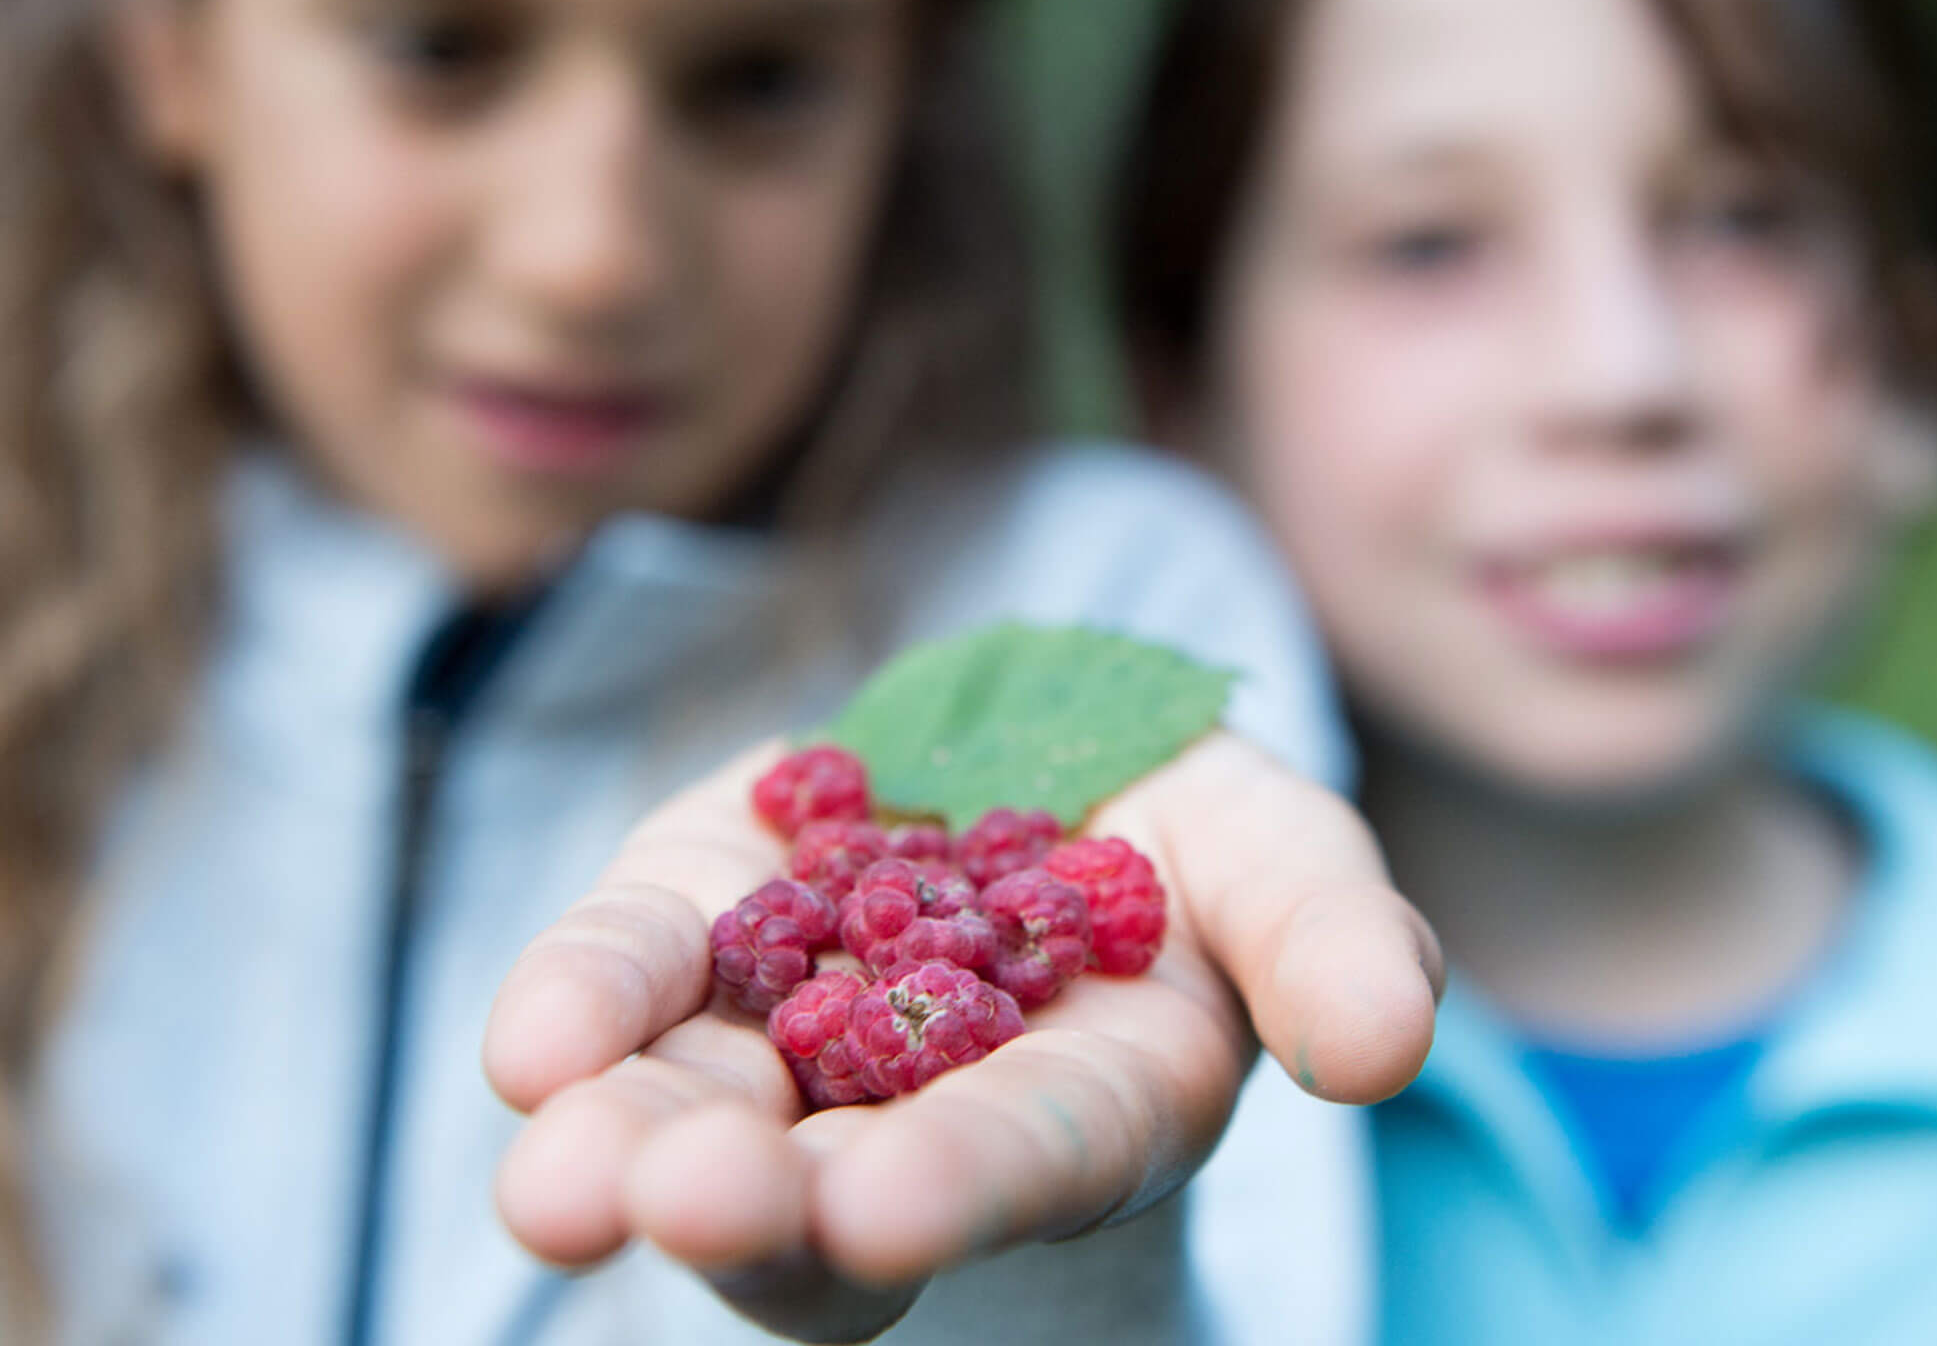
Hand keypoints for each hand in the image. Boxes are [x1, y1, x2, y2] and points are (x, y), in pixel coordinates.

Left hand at [483, 733, 1441, 1342]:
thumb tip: (1384, 1047)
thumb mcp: (1282, 854)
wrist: (1043, 741)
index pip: (1029, 1155)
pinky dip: (585, 1006)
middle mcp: (923, 1103)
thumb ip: (1331, 940)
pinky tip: (536, 1045)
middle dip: (757, 1211)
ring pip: (705, 1117)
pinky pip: (633, 983)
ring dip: (629, 1144)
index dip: (962, 1181)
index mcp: (1088, 1101)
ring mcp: (792, 1023)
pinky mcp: (703, 919)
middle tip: (672, 1208)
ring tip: (560, 1174)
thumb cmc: (1190, 826)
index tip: (881, 1211)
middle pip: (832, 1193)